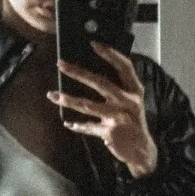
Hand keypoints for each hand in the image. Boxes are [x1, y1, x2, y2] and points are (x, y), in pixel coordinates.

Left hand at [48, 42, 157, 178]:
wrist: (141, 151)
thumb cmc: (133, 123)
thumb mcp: (133, 103)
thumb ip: (120, 89)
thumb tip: (91, 74)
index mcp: (135, 91)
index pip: (125, 67)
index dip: (110, 54)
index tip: (93, 44)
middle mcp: (128, 102)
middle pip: (100, 83)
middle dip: (78, 72)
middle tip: (60, 64)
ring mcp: (118, 118)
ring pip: (88, 105)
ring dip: (69, 100)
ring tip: (53, 95)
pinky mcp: (109, 133)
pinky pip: (89, 126)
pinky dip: (78, 125)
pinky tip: (68, 123)